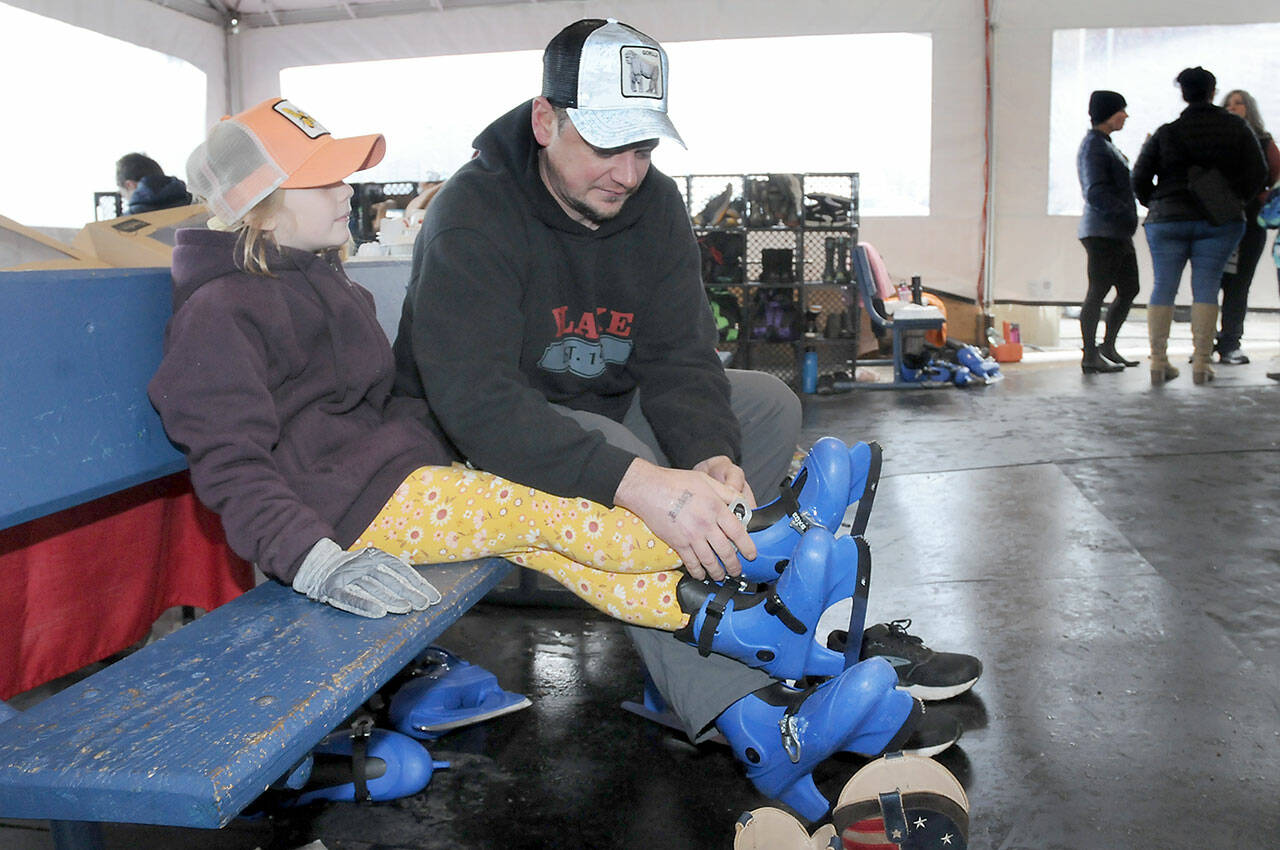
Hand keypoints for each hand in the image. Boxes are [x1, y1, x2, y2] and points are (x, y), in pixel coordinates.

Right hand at [292, 539, 441, 617]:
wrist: (319, 566)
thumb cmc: (356, 571)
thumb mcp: (374, 565)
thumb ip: (395, 576)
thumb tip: (424, 593)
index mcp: (376, 556)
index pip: (401, 569)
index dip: (418, 583)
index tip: (433, 597)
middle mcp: (363, 563)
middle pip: (389, 579)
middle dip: (408, 592)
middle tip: (423, 604)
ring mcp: (348, 576)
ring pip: (372, 588)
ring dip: (390, 599)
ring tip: (406, 609)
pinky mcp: (333, 589)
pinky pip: (350, 598)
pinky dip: (364, 605)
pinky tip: (379, 613)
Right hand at [613, 458, 756, 580]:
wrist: (649, 489)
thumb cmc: (676, 482)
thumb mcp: (707, 480)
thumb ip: (726, 492)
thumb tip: (741, 502)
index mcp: (716, 508)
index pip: (738, 532)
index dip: (747, 546)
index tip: (751, 554)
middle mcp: (706, 524)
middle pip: (726, 551)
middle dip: (734, 565)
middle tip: (737, 571)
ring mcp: (692, 536)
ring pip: (710, 561)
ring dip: (718, 572)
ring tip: (721, 576)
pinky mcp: (678, 543)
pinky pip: (691, 562)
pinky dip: (697, 572)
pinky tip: (701, 575)